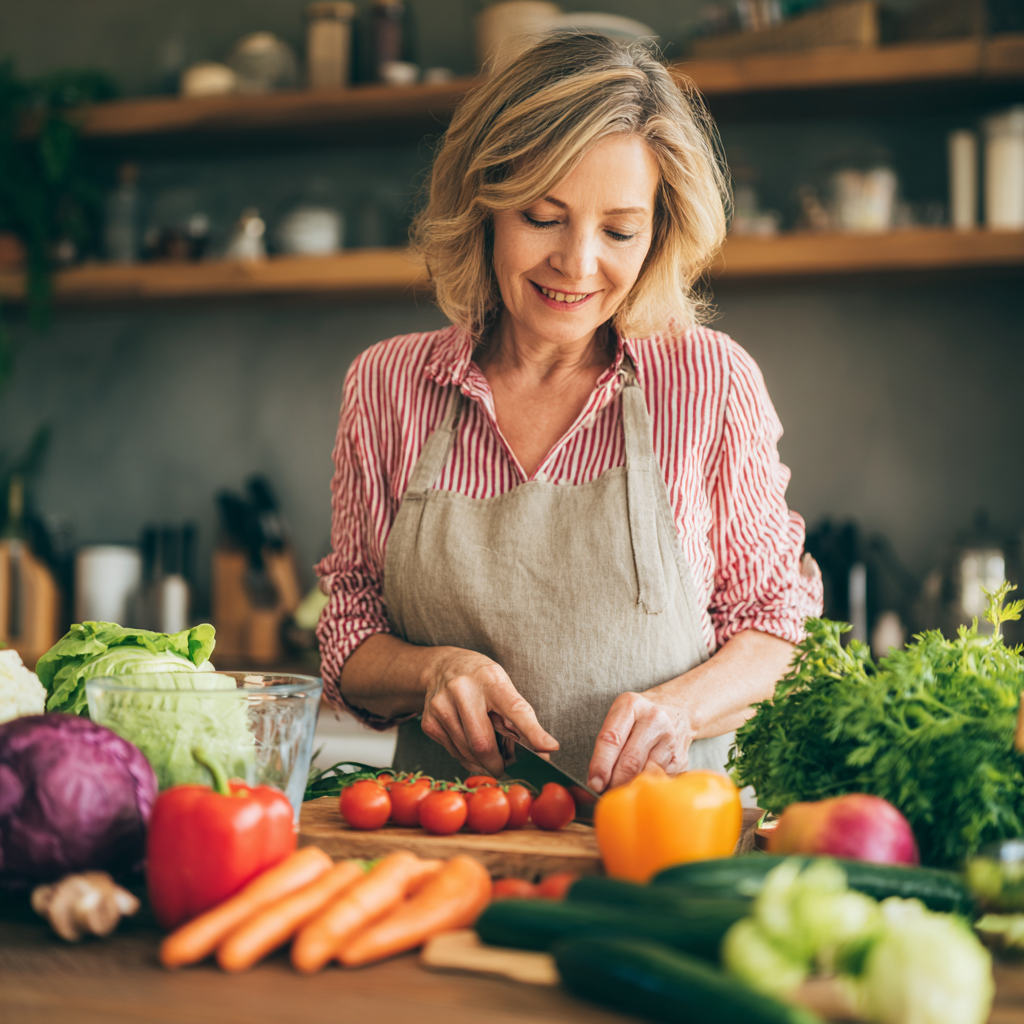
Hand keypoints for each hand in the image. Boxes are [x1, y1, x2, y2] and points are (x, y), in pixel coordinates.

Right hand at [420, 648, 557, 776]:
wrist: (441, 666)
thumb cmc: (479, 679)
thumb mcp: (502, 686)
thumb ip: (519, 717)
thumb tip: (543, 750)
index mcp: (490, 680)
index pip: (515, 709)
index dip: (533, 732)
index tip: (549, 747)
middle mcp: (462, 690)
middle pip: (482, 743)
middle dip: (497, 763)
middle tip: (504, 767)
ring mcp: (441, 706)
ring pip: (467, 752)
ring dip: (482, 761)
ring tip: (487, 750)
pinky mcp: (429, 722)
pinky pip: (453, 752)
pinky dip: (466, 757)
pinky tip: (468, 744)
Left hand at [587, 691, 695, 792]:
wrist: (678, 708)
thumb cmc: (640, 716)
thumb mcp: (620, 717)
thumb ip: (608, 744)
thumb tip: (596, 781)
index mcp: (632, 706)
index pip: (612, 739)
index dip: (601, 765)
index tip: (594, 784)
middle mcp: (654, 720)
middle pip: (630, 761)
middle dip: (614, 782)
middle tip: (604, 793)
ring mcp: (671, 739)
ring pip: (645, 774)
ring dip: (629, 787)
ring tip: (619, 789)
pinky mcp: (681, 757)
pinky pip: (659, 780)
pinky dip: (646, 786)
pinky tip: (639, 784)